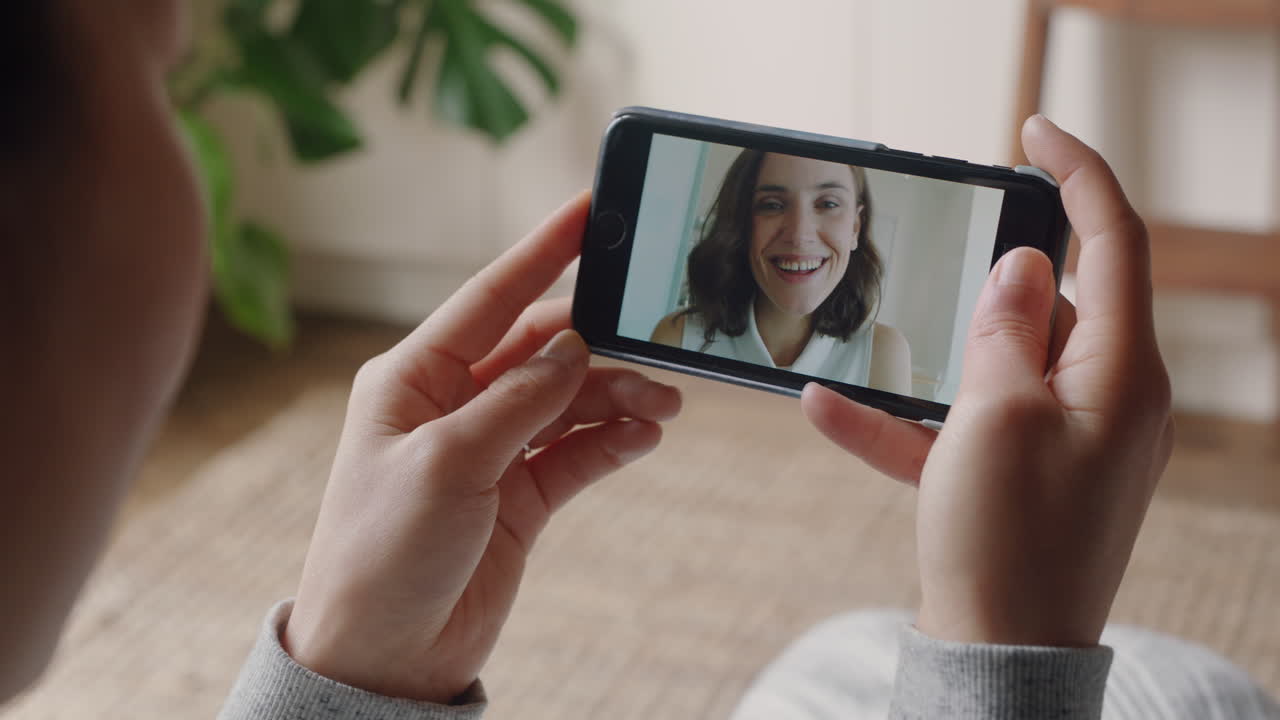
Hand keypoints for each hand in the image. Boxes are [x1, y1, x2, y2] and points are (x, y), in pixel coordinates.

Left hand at [282, 192, 681, 701]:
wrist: (384, 657)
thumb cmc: (383, 555)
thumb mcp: (447, 464)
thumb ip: (517, 402)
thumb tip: (573, 350)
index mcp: (415, 379)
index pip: (490, 298)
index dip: (542, 251)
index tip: (590, 210)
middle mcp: (454, 406)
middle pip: (543, 350)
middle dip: (599, 346)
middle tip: (657, 345)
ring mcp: (491, 451)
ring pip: (568, 401)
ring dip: (616, 399)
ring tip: (661, 409)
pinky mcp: (520, 497)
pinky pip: (577, 453)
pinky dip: (611, 442)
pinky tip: (641, 439)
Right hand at [801, 116, 1173, 647]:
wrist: (998, 660)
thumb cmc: (1008, 543)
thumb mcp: (999, 418)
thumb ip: (1007, 330)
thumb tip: (1024, 265)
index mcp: (1121, 375)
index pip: (1114, 243)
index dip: (1078, 174)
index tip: (1034, 129)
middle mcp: (1106, 402)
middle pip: (1057, 304)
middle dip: (995, 279)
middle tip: (946, 251)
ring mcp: (1064, 443)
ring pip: (1003, 365)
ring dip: (939, 354)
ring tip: (876, 341)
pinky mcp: (1020, 479)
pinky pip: (962, 427)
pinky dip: (907, 417)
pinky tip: (826, 408)